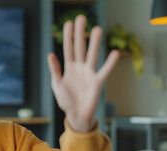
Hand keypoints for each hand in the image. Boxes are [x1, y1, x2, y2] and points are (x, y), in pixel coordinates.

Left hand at [47, 15, 119, 131]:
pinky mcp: (97, 83)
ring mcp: (89, 74)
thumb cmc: (66, 100)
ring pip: (92, 56)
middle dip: (80, 34)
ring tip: (97, 29)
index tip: (68, 23)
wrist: (75, 115)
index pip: (68, 49)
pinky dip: (110, 64)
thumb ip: (55, 70)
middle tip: (81, 18)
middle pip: (80, 48)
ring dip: (94, 43)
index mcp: (69, 68)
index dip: (68, 37)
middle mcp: (80, 68)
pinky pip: (104, 72)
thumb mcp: (57, 84)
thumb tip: (50, 54)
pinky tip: (115, 53)